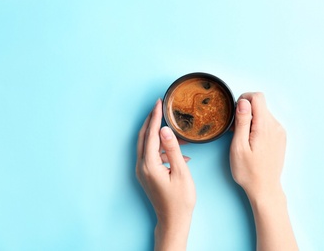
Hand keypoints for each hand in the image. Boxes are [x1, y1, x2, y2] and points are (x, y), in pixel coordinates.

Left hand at [136, 99, 195, 250]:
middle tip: (160, 107)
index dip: (155, 117)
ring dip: (160, 136)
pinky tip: (180, 153)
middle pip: (144, 136)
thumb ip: (173, 149)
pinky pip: (153, 155)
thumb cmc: (180, 200)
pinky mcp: (147, 174)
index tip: (159, 103)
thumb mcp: (181, 172)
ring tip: (178, 133)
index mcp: (149, 164)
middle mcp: (142, 166)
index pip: (151, 134)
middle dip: (152, 120)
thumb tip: (165, 130)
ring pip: (149, 145)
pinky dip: (164, 149)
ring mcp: (143, 171)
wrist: (173, 220)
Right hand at [230, 92, 285, 197]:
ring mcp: (280, 132)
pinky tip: (251, 141)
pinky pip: (268, 123)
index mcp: (265, 126)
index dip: (244, 98)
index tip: (235, 111)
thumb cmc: (248, 171)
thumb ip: (242, 122)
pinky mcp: (280, 138)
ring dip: (251, 120)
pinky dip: (258, 126)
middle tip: (235, 129)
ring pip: (264, 114)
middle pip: (260, 105)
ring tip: (243, 138)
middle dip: (246, 112)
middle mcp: (276, 126)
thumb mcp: (238, 146)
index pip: (258, 97)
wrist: (265, 188)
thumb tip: (243, 102)